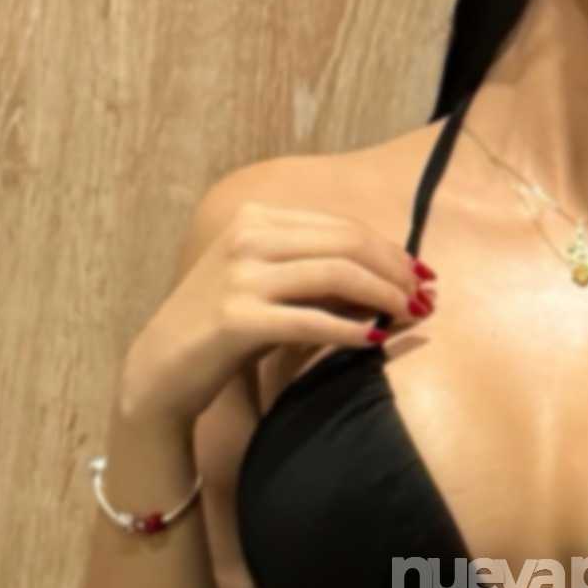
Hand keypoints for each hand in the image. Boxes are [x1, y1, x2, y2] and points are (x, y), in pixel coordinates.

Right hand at [122, 196, 433, 426]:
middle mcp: (248, 237)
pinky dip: (350, 330)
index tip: (421, 275)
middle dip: (395, 270)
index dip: (389, 250)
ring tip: (409, 316)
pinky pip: (311, 320)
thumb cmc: (224, 330)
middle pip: (346, 244)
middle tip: (425, 297)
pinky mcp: (237, 318)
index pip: (341, 227)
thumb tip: (390, 283)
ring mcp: (240, 276)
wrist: (163, 368)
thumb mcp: (270, 287)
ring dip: (383, 296)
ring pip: (335, 275)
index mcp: (257, 218)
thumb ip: (318, 274)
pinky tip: (373, 341)